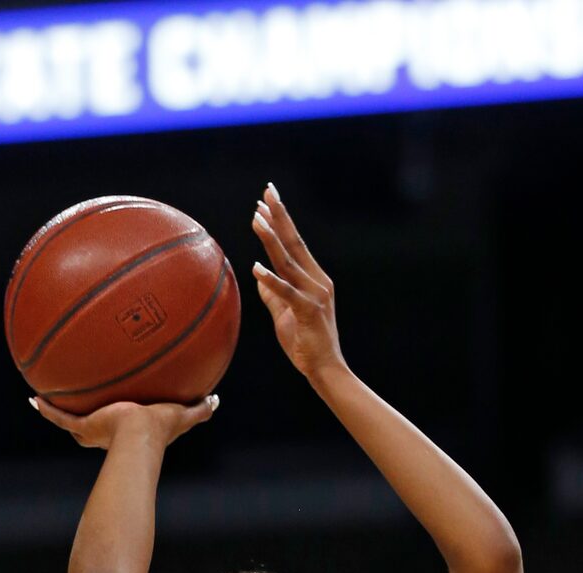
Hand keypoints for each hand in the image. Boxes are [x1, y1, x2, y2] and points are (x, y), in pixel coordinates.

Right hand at [31, 395, 216, 450]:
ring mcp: (91, 431)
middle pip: (91, 428)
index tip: (117, 413)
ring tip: (44, 397)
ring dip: (58, 412)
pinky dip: (46, 409)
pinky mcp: (82, 426)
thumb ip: (199, 410)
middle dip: (86, 419)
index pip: (119, 427)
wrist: (139, 436)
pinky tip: (33, 397)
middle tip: (81, 406)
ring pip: (71, 422)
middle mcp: (106, 433)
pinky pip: (59, 417)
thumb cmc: (161, 430)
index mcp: (126, 431)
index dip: (117, 420)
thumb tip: (217, 401)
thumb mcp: (182, 415)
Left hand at [251, 184, 343, 381]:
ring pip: (289, 262)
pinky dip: (271, 281)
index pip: (294, 244)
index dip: (280, 221)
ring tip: (256, 219)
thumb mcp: (285, 316)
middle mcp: (317, 281)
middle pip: (294, 243)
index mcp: (313, 279)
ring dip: (271, 240)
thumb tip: (259, 278)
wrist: (326, 370)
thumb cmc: (306, 345)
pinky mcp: (309, 312)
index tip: (266, 201)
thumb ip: (273, 296)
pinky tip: (256, 268)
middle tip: (267, 192)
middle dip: (280, 216)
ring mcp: (315, 296)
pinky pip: (287, 293)